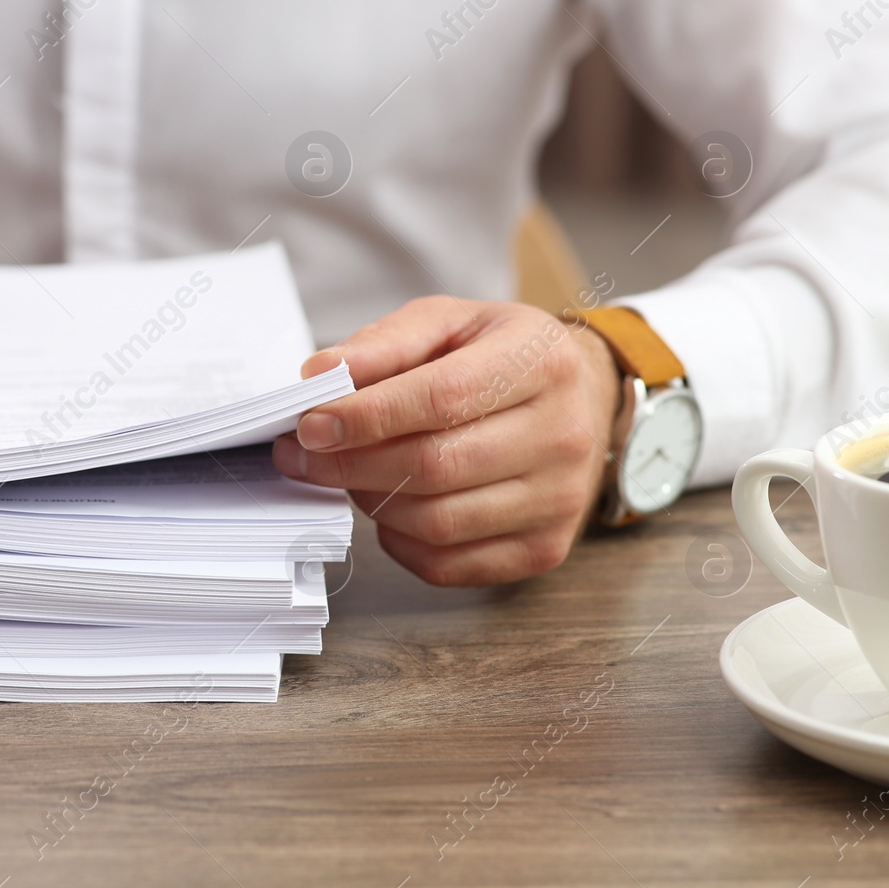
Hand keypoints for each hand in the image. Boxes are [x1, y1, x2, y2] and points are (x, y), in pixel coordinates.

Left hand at [273, 297, 621, 585]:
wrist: (585, 399)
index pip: (441, 399)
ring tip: (349, 473)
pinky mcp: (543, 549)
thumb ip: (385, 343)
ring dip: (372, 502)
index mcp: (541, 363)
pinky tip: (389, 505)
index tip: (310, 425)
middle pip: (435, 467)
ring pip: (438, 523)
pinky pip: (449, 564)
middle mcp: (562, 435)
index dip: (366, 417)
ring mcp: (559, 500)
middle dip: (351, 464)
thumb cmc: (506, 357)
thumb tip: (320, 374)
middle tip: (303, 455)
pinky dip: (400, 541)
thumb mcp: (450, 322)